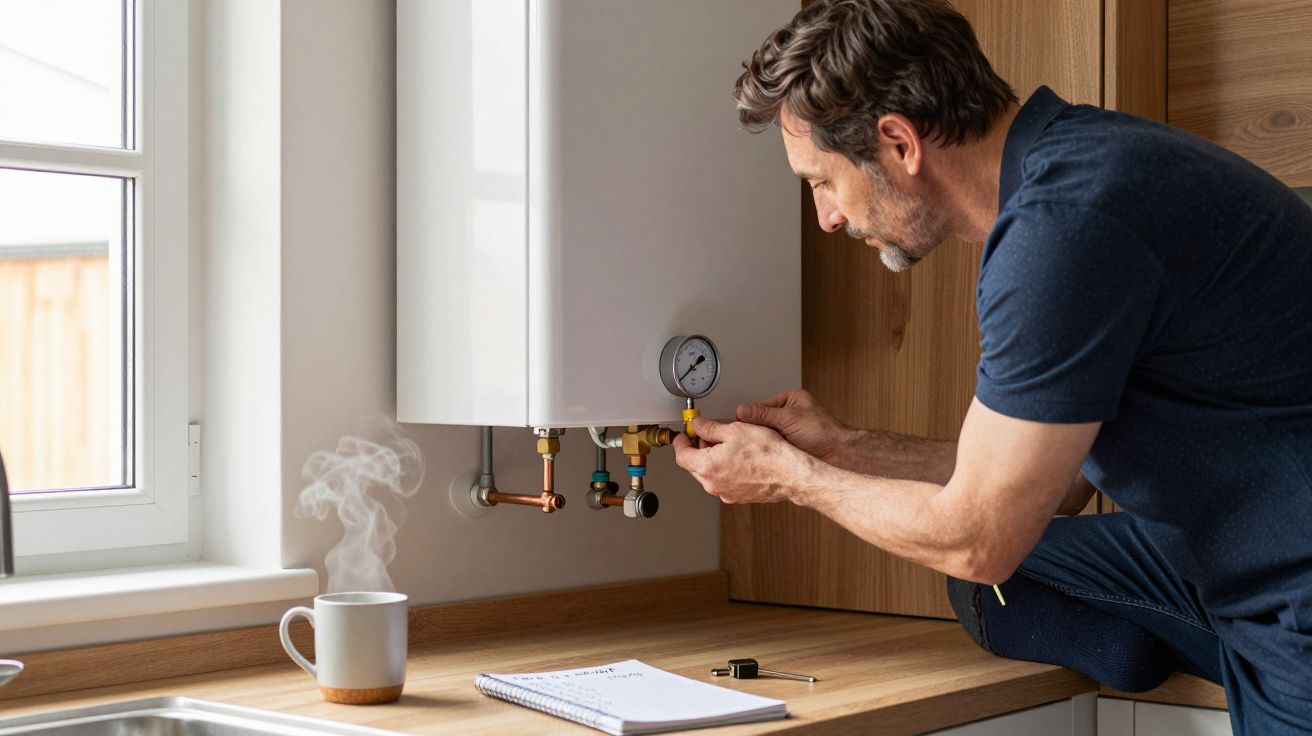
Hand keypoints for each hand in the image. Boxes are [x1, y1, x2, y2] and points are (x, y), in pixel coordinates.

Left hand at [672, 417, 817, 504]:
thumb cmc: (768, 454)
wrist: (791, 474)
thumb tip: (698, 425)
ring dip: (712, 459)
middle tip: (709, 435)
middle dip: (698, 449)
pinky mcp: (737, 497)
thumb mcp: (736, 430)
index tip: (685, 434)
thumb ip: (711, 428)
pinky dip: (725, 469)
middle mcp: (713, 484)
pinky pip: (723, 481)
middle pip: (694, 465)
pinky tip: (739, 458)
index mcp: (707, 466)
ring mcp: (725, 493)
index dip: (682, 442)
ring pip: (709, 473)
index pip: (682, 455)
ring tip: (729, 444)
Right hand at [735, 389, 852, 463]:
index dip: (747, 416)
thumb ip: (764, 414)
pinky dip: (763, 451)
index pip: (759, 406)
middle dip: (752, 430)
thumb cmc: (824, 432)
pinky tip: (759, 454)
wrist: (839, 456)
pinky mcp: (787, 447)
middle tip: (741, 437)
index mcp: (789, 400)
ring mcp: (787, 431)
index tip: (736, 424)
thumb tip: (742, 410)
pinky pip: (769, 447)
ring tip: (751, 446)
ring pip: (763, 435)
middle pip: (759, 421)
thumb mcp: (790, 418)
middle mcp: (787, 414)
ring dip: (757, 442)